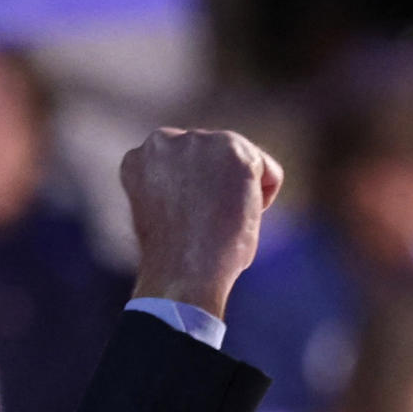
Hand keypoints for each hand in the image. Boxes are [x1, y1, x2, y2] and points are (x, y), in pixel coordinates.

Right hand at [122, 128, 281, 319]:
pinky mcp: (234, 150)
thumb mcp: (163, 208)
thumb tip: (205, 181)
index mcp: (143, 155)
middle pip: (217, 157)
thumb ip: (177, 182)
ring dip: (241, 191)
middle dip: (221, 186)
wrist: (183, 272)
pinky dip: (264, 199)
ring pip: (243, 162)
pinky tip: (239, 217)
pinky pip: (269, 173)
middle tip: (207, 223)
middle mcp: (166, 139)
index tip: (191, 220)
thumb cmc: (174, 256)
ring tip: (219, 220)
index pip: (190, 163)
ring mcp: (200, 141)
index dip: (197, 196)